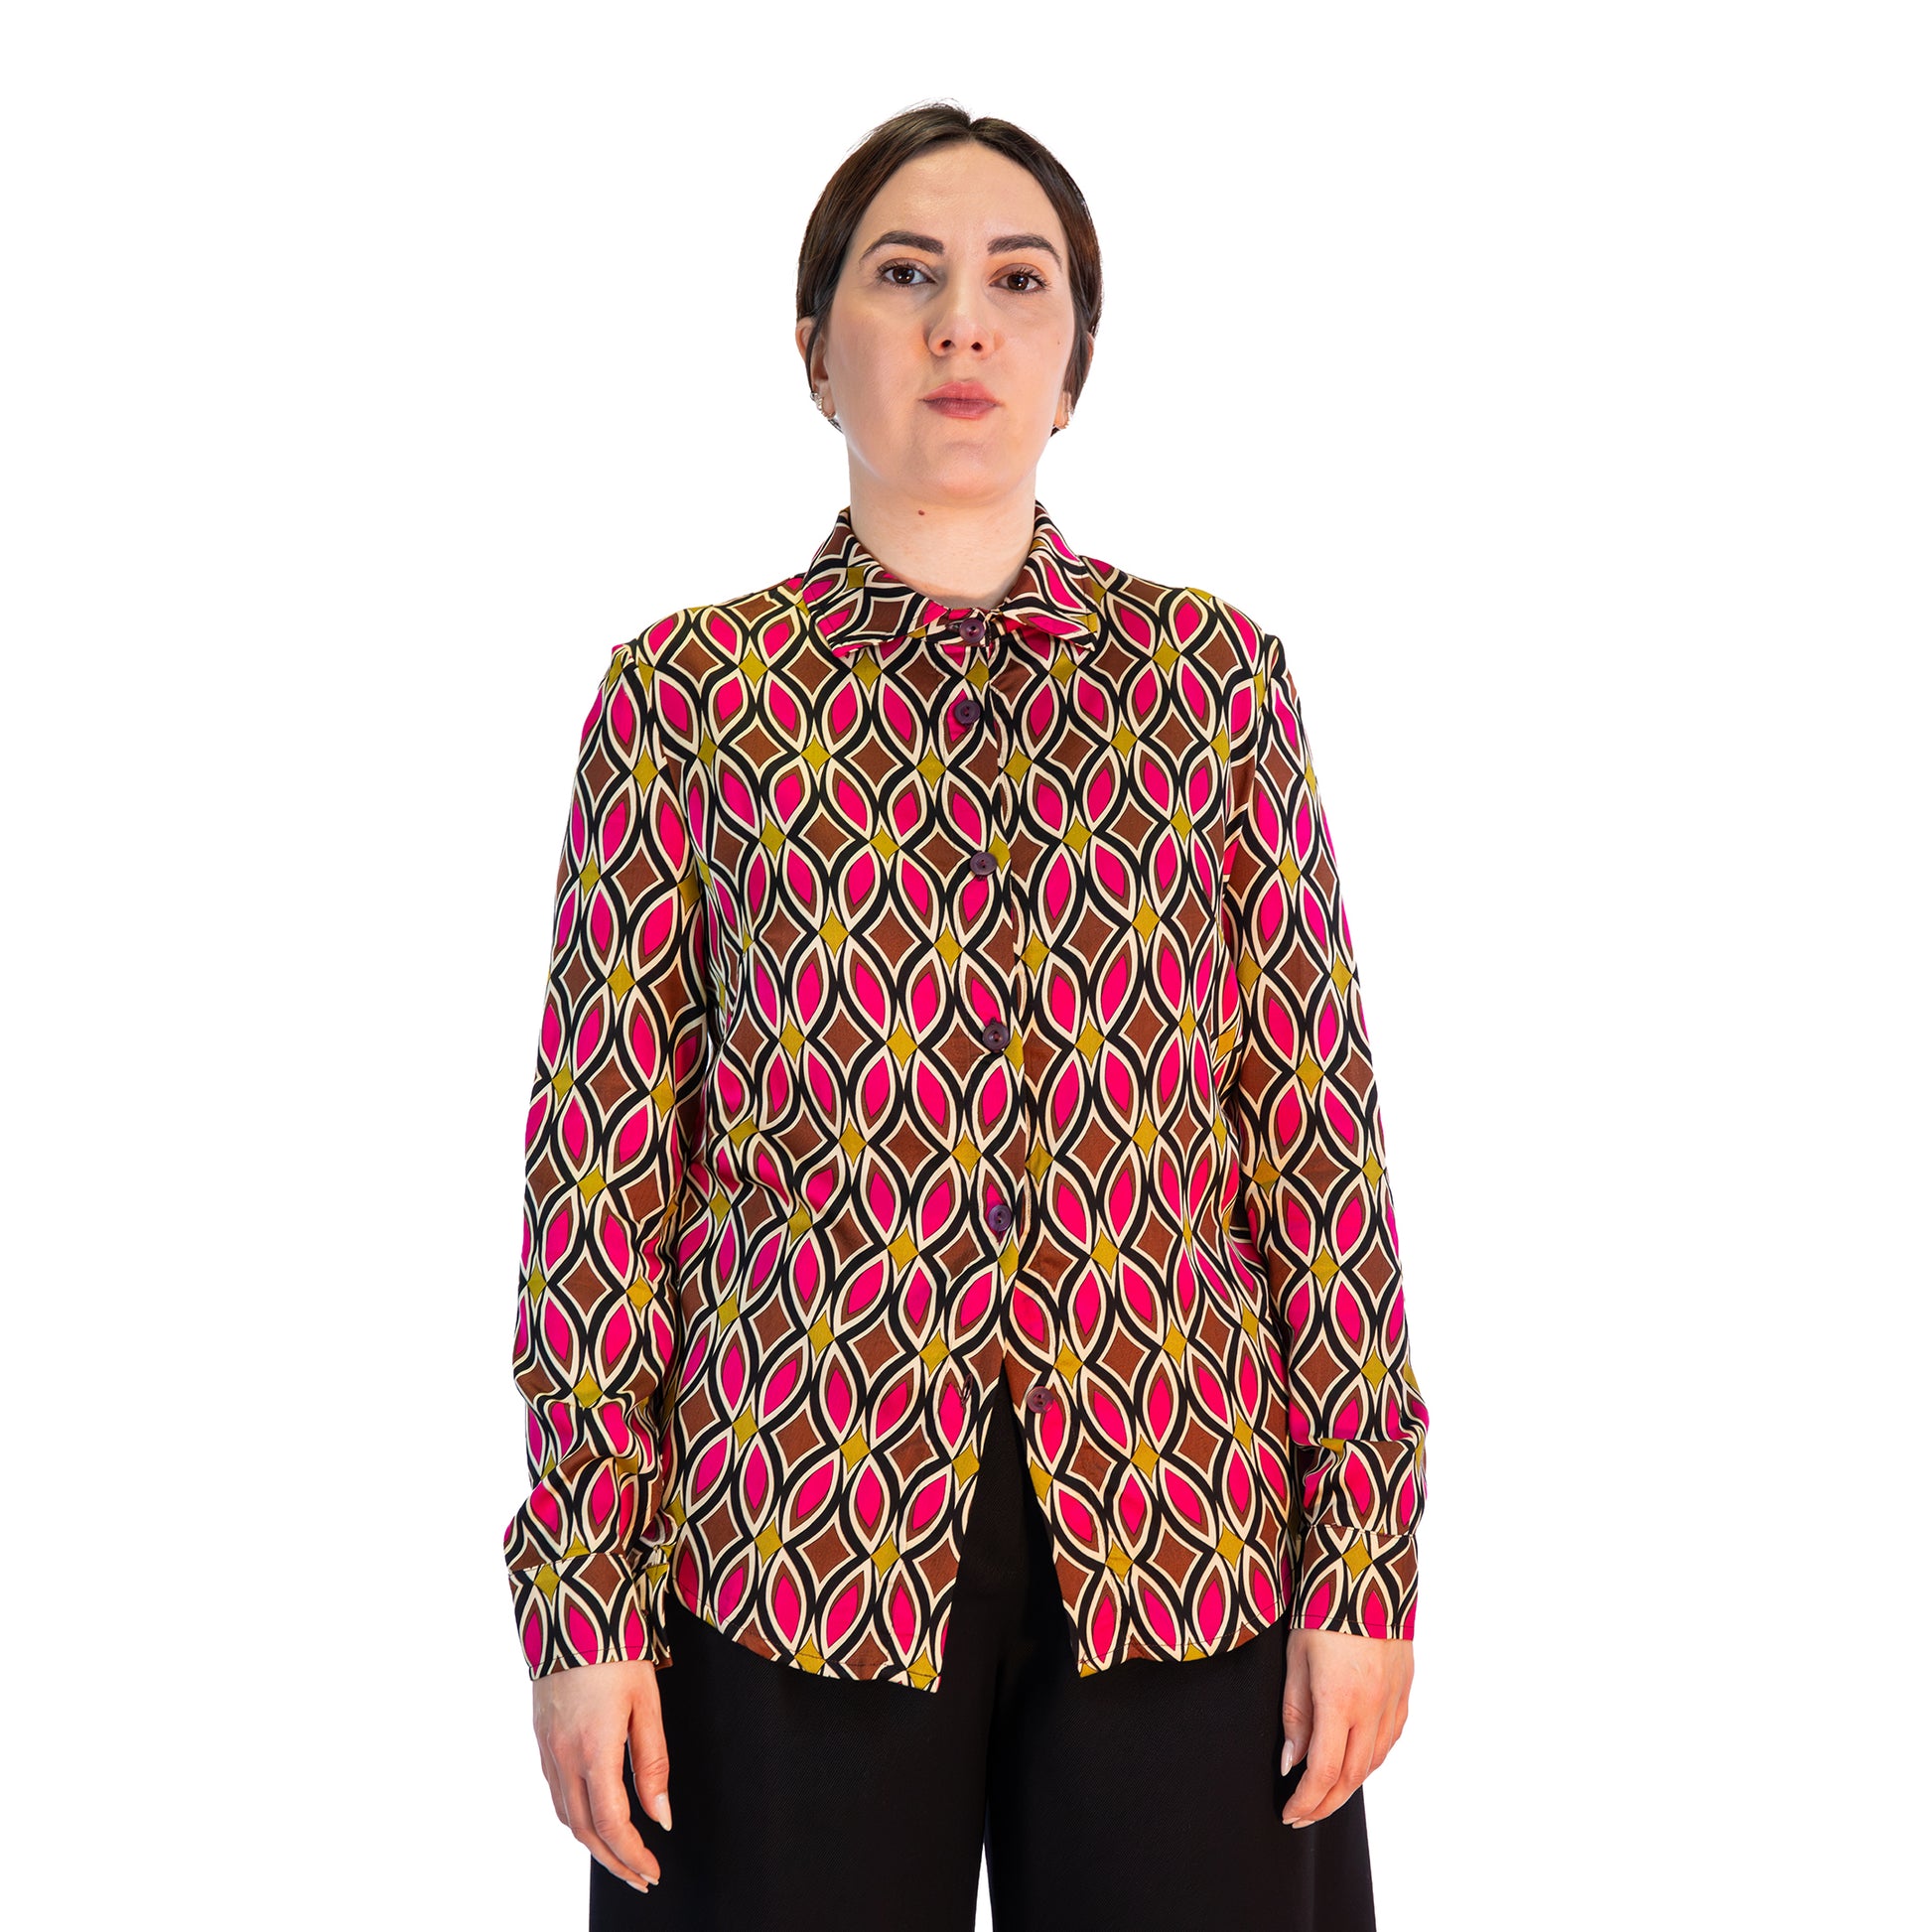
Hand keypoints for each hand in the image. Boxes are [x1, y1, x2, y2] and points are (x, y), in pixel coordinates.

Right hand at [533, 1659, 672, 1894]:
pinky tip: (594, 1817)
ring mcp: (548, 1749)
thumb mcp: (648, 1703)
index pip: (612, 1824)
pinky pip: (556, 1792)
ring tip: (622, 1855)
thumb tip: (660, 1816)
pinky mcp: (542, 1738)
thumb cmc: (616, 1652)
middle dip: (614, 1862)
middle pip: (585, 1831)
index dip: (633, 1855)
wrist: (571, 1611)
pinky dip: (575, 1816)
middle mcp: (564, 1757)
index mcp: (594, 1750)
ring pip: (566, 1815)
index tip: (654, 1870)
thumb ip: (653, 1762)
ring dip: (593, 1844)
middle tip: (641, 1877)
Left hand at [1279, 1628, 1412, 1826]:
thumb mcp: (1295, 1659)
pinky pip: (1390, 1738)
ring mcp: (1394, 1699)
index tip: (1289, 1813)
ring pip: (1375, 1761)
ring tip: (1324, 1794)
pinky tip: (1356, 1760)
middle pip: (1353, 1776)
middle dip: (1326, 1803)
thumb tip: (1291, 1763)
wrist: (1365, 1570)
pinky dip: (1371, 1759)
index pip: (1324, 1771)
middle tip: (1303, 1815)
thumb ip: (1295, 1714)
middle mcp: (1373, 1707)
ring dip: (1350, 1785)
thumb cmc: (1321, 1610)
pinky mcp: (1405, 1689)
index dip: (1306, 1800)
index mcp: (1340, 1700)